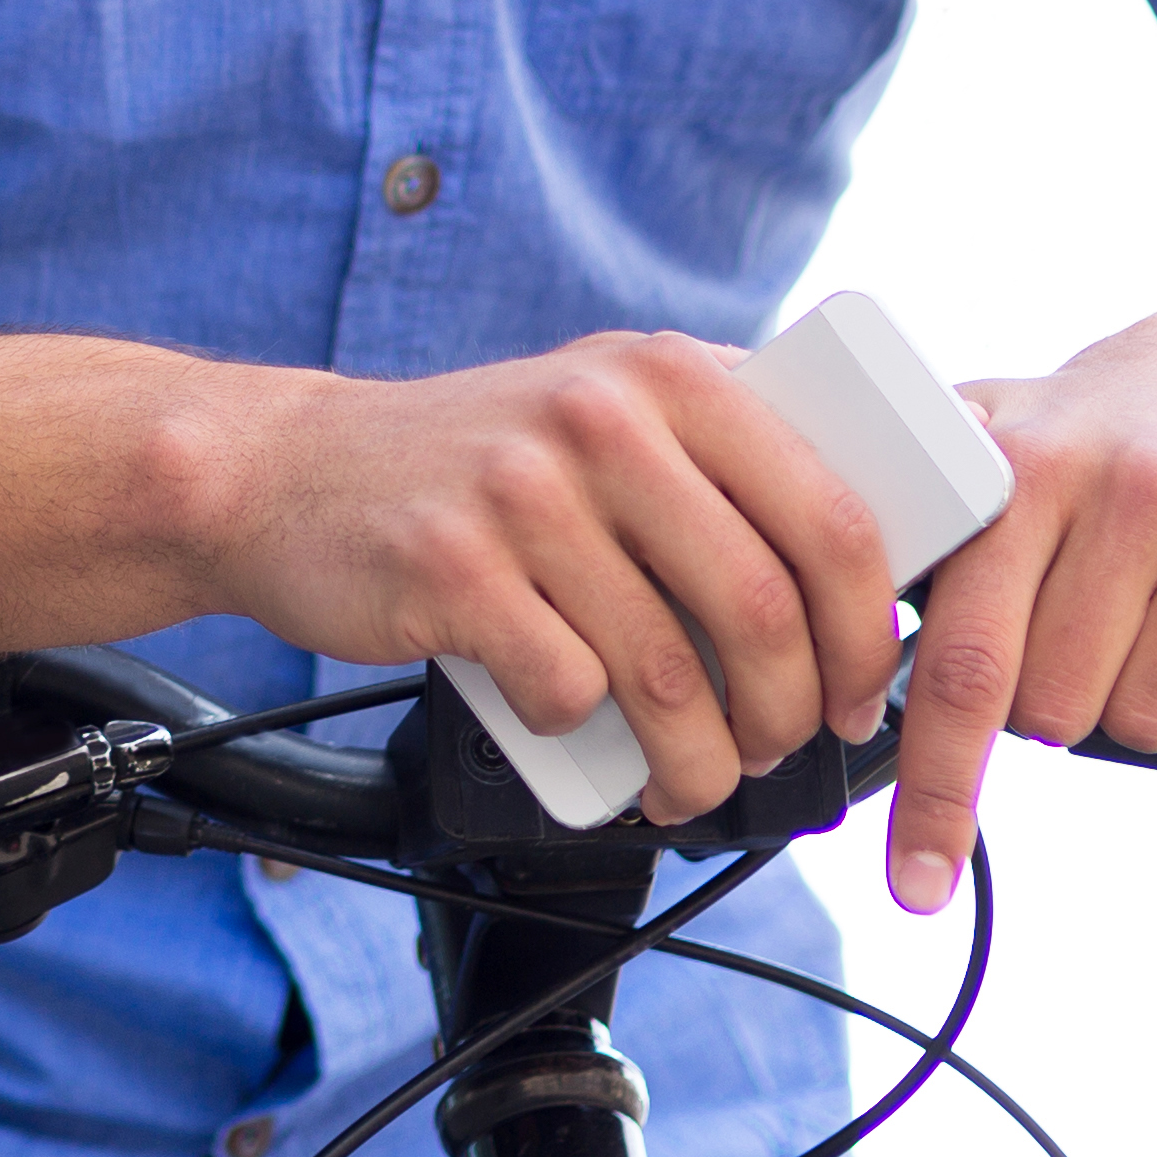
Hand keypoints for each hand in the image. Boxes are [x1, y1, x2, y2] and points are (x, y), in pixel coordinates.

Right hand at [203, 334, 907, 825]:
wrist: (285, 472)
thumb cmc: (476, 464)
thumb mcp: (606, 409)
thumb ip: (720, 457)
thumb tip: (870, 574)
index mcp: (669, 374)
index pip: (833, 516)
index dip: (864, 632)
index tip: (858, 693)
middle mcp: (601, 414)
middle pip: (762, 609)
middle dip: (786, 715)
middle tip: (772, 750)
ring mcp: (521, 487)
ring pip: (667, 672)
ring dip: (697, 761)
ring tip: (691, 781)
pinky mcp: (450, 565)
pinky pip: (566, 692)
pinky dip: (586, 742)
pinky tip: (576, 732)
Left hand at [886, 314, 1156, 912]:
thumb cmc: (1080, 438)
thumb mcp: (981, 447)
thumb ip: (897, 529)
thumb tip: (789, 630)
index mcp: (1020, 471)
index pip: (970, 668)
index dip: (940, 790)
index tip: (915, 886)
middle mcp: (1127, 484)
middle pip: (1061, 712)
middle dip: (1044, 705)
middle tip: (1059, 630)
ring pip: (1154, 718)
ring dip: (1131, 695)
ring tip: (1134, 608)